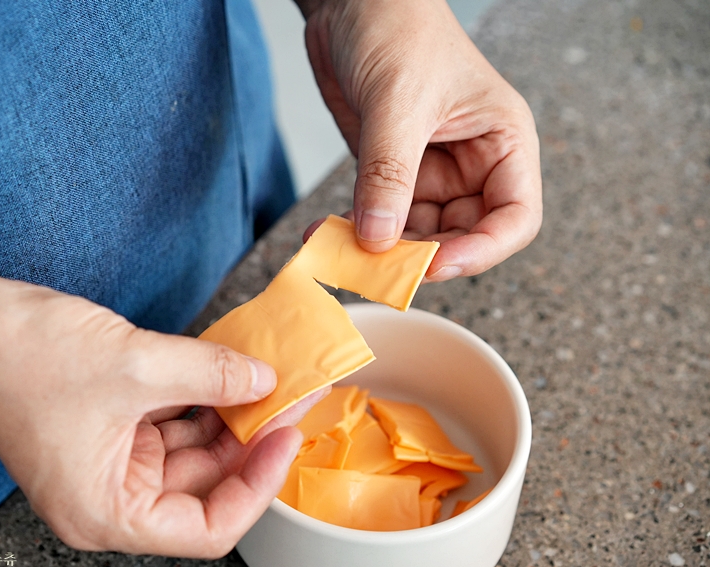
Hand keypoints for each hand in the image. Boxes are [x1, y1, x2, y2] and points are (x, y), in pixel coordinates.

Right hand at [0, 276, 313, 557]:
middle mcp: (109, 496)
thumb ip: (210, 375)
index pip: (207, 527)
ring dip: (227, 413)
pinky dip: (198, 396)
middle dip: (247, 439)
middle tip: (287, 395)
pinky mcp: (108, 425)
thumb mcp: (134, 365)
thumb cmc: (20, 358)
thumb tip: (263, 381)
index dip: (257, 486)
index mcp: (107, 512)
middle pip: (203, 485)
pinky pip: (169, 419)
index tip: (285, 437)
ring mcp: (109, 460)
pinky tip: (225, 367)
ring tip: (263, 377)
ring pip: (190, 449)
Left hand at [298, 0, 541, 280]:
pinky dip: (354, 231)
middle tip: (376, 267)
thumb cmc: (399, 26)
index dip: (481, 251)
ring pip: (414, 233)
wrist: (352, 1)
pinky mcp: (388, 172)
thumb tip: (378, 239)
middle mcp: (471, 164)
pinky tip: (325, 234)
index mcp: (502, 142)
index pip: (513, 218)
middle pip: (459, 235)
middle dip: (420, 255)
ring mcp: (428, 171)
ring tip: (340, 251)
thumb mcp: (399, 101)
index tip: (434, 265)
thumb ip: (389, 174)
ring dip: (379, 249)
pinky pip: (378, 216)